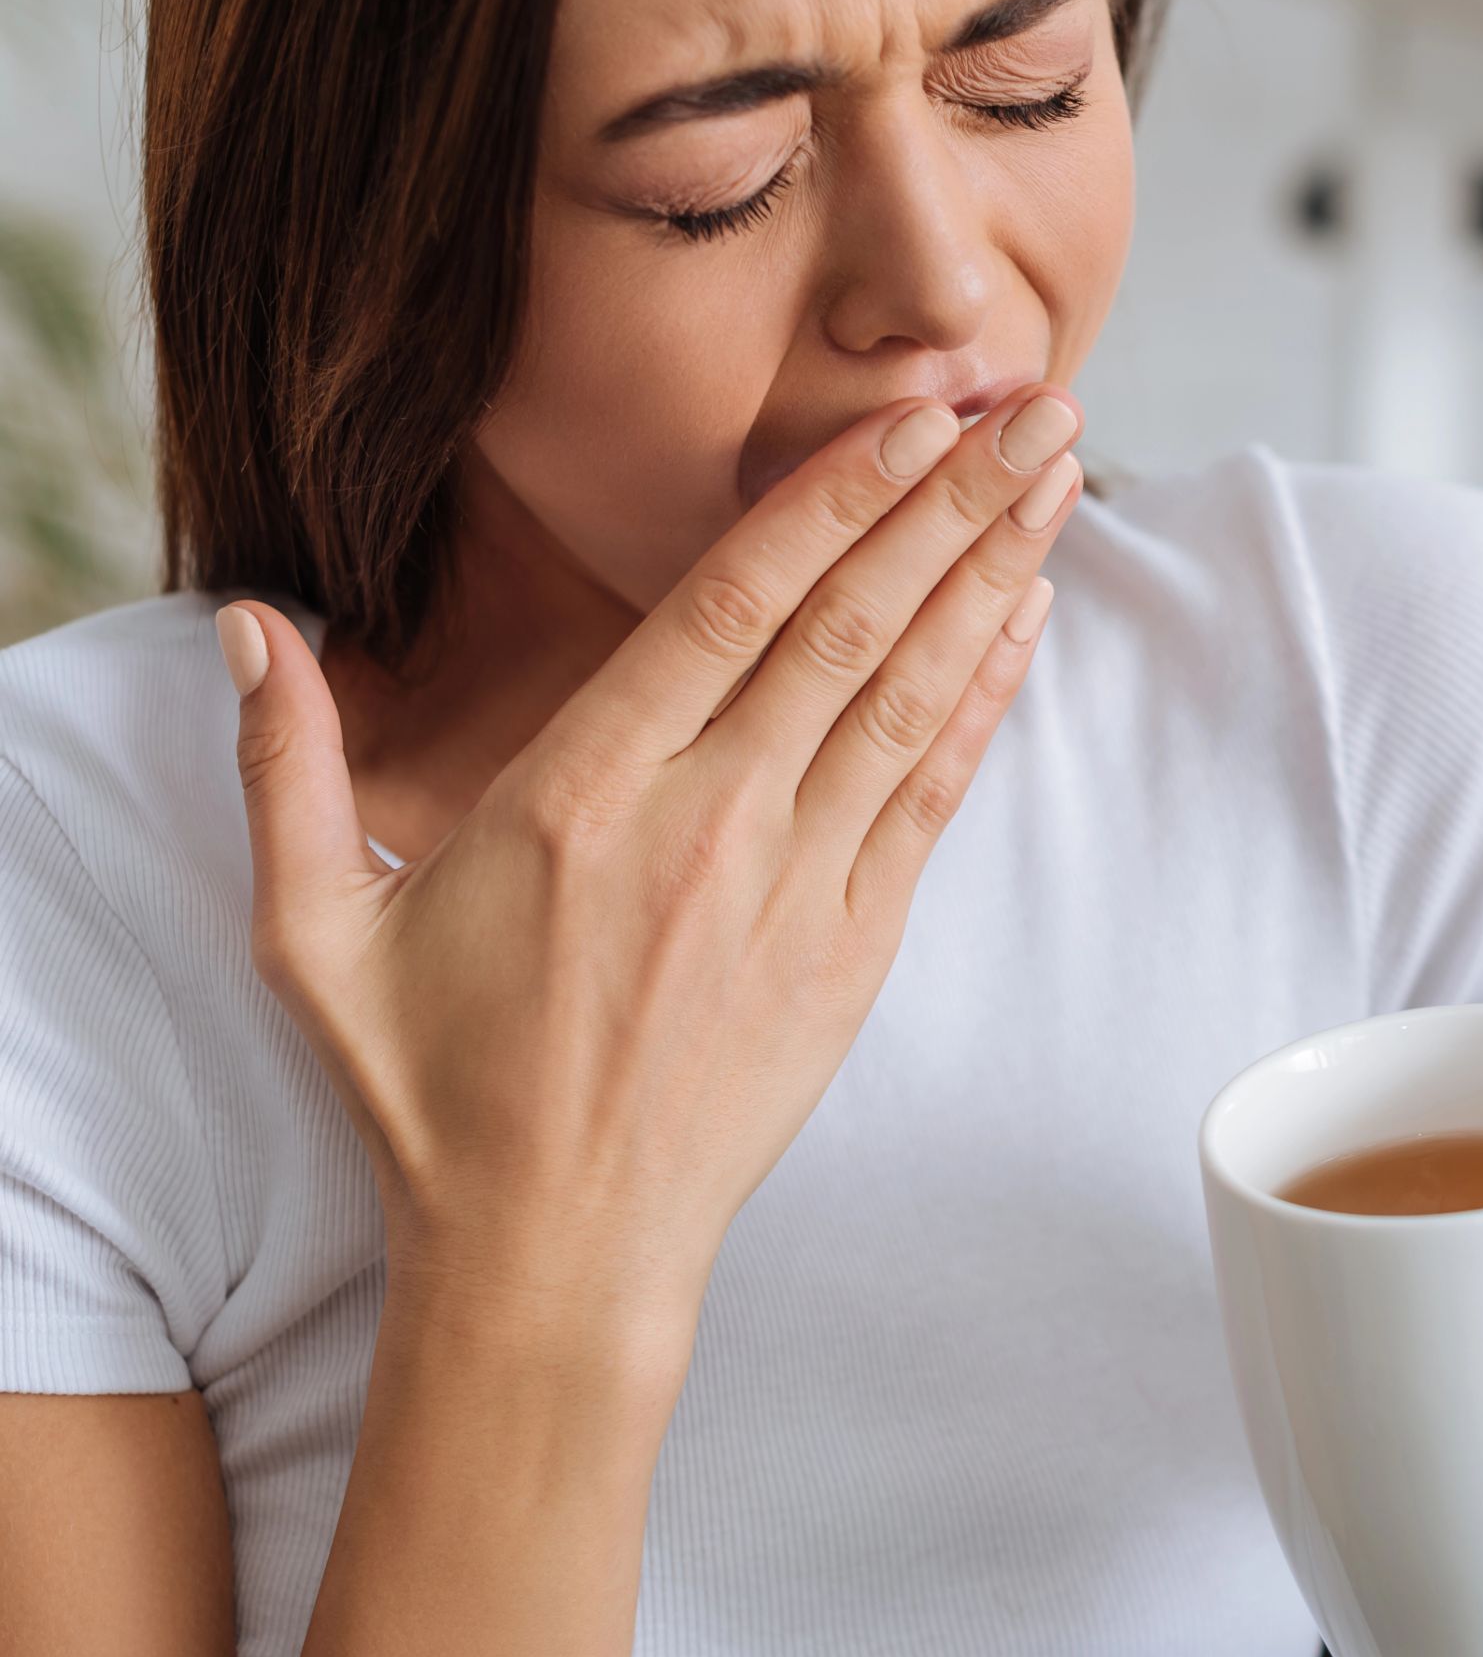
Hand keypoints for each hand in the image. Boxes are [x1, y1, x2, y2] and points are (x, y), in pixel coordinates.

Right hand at [217, 384, 1086, 1360]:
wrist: (558, 1251)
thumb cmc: (436, 1092)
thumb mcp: (314, 933)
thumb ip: (287, 771)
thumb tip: (251, 625)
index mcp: (584, 795)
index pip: (730, 607)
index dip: (829, 501)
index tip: (904, 417)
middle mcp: (708, 823)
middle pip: (850, 627)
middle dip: (951, 505)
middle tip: (1036, 405)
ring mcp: (796, 888)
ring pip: (911, 699)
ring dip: (989, 580)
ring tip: (1057, 482)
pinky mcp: (852, 952)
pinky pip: (932, 797)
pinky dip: (984, 704)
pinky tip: (1023, 623)